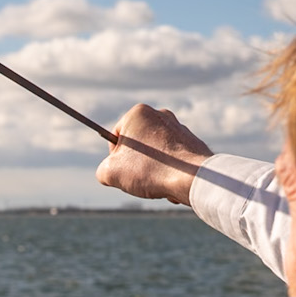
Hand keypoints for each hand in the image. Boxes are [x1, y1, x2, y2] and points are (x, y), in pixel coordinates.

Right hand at [96, 104, 212, 206]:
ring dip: (153, 171)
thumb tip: (108, 173)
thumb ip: (102, 170)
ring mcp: (179, 128)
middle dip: (135, 164)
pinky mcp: (192, 143)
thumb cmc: (150, 170)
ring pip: (155, 155)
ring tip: (158, 182)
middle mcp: (160, 114)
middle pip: (137, 146)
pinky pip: (173, 160)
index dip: (115, 158)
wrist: (193, 177)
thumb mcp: (111, 173)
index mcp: (138, 113)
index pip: (116, 136)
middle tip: (139, 179)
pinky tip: (173, 183)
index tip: (123, 170)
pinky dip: (169, 173)